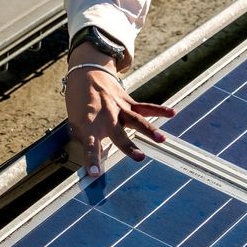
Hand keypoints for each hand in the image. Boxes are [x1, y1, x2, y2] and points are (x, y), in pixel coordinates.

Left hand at [63, 45, 175, 177]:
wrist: (86, 73)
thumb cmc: (79, 102)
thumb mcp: (74, 122)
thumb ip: (84, 141)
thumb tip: (93, 161)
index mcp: (89, 125)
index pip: (90, 146)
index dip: (92, 160)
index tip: (95, 173)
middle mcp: (106, 118)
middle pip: (119, 134)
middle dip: (129, 146)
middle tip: (140, 157)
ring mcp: (119, 109)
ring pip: (136, 120)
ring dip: (149, 130)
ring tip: (161, 139)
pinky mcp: (128, 103)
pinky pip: (145, 107)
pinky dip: (159, 110)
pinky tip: (172, 112)